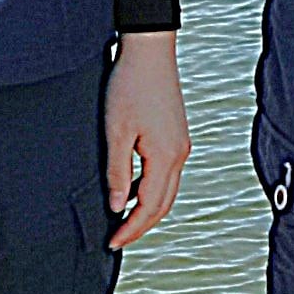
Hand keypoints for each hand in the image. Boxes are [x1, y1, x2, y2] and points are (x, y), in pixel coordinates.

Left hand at [103, 31, 190, 250]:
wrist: (150, 50)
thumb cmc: (129, 86)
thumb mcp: (116, 131)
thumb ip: (118, 172)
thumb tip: (117, 206)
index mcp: (166, 157)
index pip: (149, 207)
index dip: (131, 228)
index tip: (112, 242)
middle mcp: (180, 155)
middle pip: (164, 204)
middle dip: (141, 225)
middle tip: (117, 238)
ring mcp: (181, 145)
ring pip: (168, 191)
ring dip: (148, 209)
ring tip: (123, 219)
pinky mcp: (177, 135)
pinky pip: (167, 174)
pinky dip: (152, 190)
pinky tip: (133, 190)